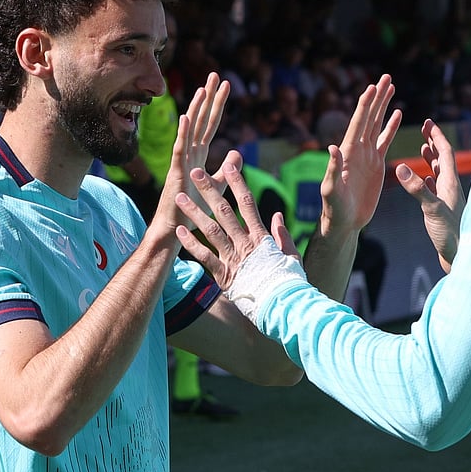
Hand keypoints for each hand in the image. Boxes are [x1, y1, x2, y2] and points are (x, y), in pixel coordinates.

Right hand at [156, 72, 228, 231]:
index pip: (211, 124)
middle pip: (201, 120)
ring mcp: (182, 161)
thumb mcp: (218, 184)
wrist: (177, 228)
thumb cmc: (193, 208)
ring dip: (196, 108)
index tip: (226, 85)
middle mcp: (189, 153)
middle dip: (208, 98)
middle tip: (215, 75)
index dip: (218, 104)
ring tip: (203, 89)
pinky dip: (182, 133)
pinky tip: (186, 117)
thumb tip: (237, 150)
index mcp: (199, 154)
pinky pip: (179, 149)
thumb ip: (227, 168)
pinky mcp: (177, 172)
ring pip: (190, 129)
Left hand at [175, 161, 297, 292]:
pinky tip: (179, 231)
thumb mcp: (291, 255)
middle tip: (195, 172)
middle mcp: (245, 243)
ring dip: (194, 212)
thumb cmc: (290, 282)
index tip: (229, 166)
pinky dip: (191, 244)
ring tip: (180, 197)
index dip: (237, 182)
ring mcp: (233, 259)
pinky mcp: (224, 276)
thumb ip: (282, 234)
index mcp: (261, 237)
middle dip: (209, 190)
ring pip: (210, 230)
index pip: (247, 203)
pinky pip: (204, 257)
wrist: (284, 306)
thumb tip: (277, 216)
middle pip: (224, 211)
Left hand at [319, 74, 402, 237]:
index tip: (373, 86)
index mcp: (348, 152)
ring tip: (391, 87)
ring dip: (384, 106)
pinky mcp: (376, 164)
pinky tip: (398, 113)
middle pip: (369, 117)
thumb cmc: (334, 208)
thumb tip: (333, 147)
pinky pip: (385, 140)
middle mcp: (357, 149)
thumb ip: (332, 169)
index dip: (365, 104)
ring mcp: (367, 155)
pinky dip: (391, 126)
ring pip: (377, 124)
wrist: (344, 221)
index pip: (358, 123)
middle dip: (378, 97)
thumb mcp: (331, 189)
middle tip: (386, 78)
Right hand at [394, 119, 464, 270]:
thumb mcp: (431, 209)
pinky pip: (436, 188)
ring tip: (423, 148)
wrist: (460, 257)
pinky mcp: (443, 211)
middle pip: (443, 159)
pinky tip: (426, 179)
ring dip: (431, 159)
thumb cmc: (451, 235)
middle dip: (433, 143)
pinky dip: (429, 178)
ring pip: (440, 173)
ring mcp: (448, 199)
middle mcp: (451, 188)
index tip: (427, 122)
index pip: (445, 152)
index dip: (436, 136)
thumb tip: (401, 167)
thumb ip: (417, 189)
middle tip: (424, 129)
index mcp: (451, 183)